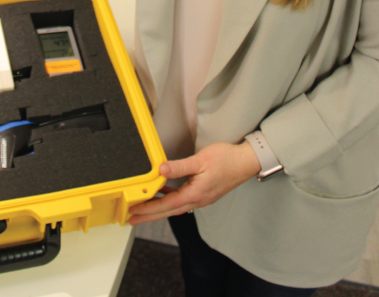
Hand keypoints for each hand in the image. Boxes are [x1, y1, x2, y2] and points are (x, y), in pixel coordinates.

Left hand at [128, 141, 260, 224]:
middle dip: (149, 214)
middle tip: (132, 218)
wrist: (245, 162)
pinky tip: (164, 193)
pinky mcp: (203, 193)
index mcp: (195, 193)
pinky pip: (182, 199)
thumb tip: (161, 170)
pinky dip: (170, 199)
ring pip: (175, 206)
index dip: (149, 208)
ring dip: (158, 208)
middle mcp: (197, 200)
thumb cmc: (226, 160)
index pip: (167, 204)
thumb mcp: (201, 160)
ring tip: (143, 207)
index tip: (135, 211)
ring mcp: (201, 198)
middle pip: (168, 211)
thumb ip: (179, 166)